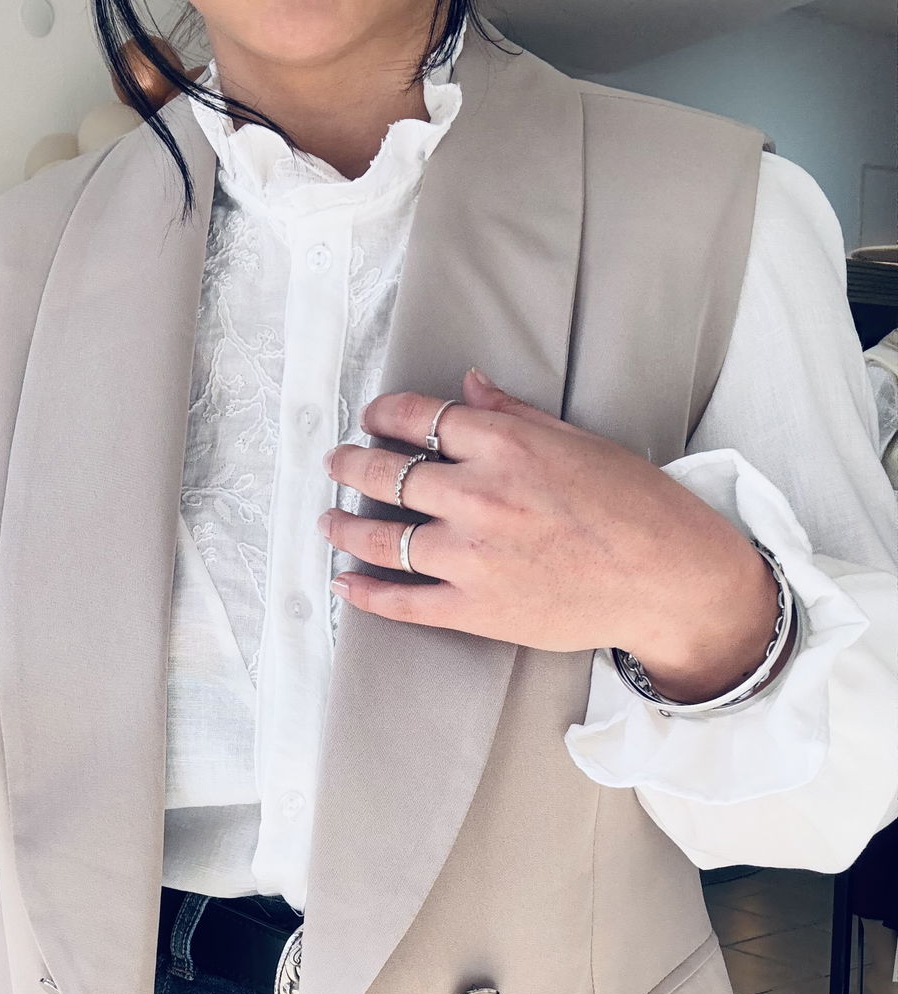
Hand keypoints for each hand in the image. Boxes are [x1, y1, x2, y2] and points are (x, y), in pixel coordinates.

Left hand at [320, 368, 780, 702]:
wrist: (665, 578)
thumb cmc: (634, 504)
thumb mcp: (578, 440)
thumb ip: (514, 413)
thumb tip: (469, 385)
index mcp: (504, 445)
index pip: (419, 418)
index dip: (384, 415)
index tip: (373, 418)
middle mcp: (478, 496)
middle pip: (385, 475)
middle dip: (350, 466)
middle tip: (336, 464)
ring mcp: (471, 556)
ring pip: (382, 539)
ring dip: (344, 528)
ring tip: (328, 520)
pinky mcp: (474, 609)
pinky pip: (402, 601)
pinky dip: (365, 593)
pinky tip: (344, 583)